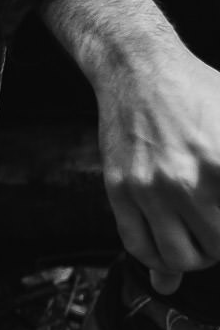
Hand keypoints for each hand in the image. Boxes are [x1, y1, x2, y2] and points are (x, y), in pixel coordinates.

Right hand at [97, 39, 219, 282]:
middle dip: (219, 242)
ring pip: (178, 258)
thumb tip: (214, 237)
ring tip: (198, 239)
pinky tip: (167, 247)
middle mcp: (188, 180)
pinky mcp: (119, 189)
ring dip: (194, 256)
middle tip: (216, 225)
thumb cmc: (199, 93)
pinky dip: (156, 260)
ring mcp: (149, 187)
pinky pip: (138, 246)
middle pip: (216, 247)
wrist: (138, 68)